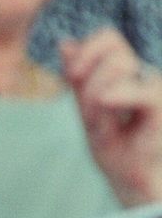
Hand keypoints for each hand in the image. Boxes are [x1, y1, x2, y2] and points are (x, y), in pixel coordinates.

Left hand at [62, 28, 161, 205]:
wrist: (132, 179)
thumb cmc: (115, 148)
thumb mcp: (87, 112)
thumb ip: (78, 79)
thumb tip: (66, 43)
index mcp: (125, 73)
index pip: (108, 38)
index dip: (87, 51)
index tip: (73, 75)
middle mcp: (143, 75)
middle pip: (112, 47)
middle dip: (88, 77)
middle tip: (88, 108)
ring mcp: (153, 87)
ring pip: (120, 64)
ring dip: (96, 93)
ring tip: (102, 122)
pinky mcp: (161, 105)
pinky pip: (144, 90)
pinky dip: (121, 94)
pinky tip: (106, 102)